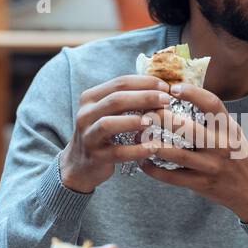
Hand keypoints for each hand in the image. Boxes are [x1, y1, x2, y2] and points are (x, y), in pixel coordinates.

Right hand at [60, 75, 171, 193]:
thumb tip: (161, 88)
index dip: (145, 82)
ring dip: (134, 121)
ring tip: (154, 122)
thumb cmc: (103, 134)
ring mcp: (88, 136)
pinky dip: (136, 150)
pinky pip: (116, 152)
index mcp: (91, 98)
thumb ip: (128, 100)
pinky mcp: (95, 157)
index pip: (120, 83)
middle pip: (116, 100)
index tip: (166, 87)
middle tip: (166, 100)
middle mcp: (86, 114)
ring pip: (109, 124)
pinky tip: (152, 148)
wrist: (80, 165)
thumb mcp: (109, 112)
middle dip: (144, 98)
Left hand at [138, 82, 247, 222]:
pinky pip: (172, 178)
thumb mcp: (232, 132)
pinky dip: (154, 171)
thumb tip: (182, 96)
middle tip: (145, 112)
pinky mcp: (201, 184)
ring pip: (177, 155)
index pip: (211, 104)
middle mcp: (221, 146)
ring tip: (139, 136)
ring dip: (154, 145)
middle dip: (163, 118)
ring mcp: (210, 167)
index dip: (192, 93)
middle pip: (187, 128)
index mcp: (229, 129)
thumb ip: (213, 118)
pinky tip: (143, 162)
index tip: (173, 88)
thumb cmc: (238, 155)